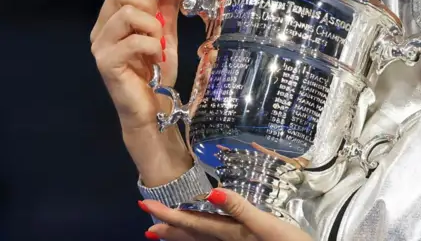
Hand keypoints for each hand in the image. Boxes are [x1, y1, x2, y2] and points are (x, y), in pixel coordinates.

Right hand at [91, 0, 192, 186]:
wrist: (153, 107)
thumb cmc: (157, 72)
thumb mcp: (166, 34)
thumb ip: (166, 9)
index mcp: (112, 18)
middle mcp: (101, 29)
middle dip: (150, 3)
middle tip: (161, 27)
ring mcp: (100, 46)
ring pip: (127, 13)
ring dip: (153, 26)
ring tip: (159, 45)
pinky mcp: (106, 63)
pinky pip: (133, 40)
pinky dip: (153, 45)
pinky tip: (156, 58)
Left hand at [139, 189, 313, 240]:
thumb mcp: (267, 225)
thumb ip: (240, 209)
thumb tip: (212, 192)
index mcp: (229, 233)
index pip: (191, 223)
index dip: (167, 214)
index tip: (143, 206)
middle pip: (191, 235)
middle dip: (169, 228)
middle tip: (147, 225)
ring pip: (201, 240)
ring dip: (182, 236)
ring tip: (163, 234)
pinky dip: (203, 239)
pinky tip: (206, 236)